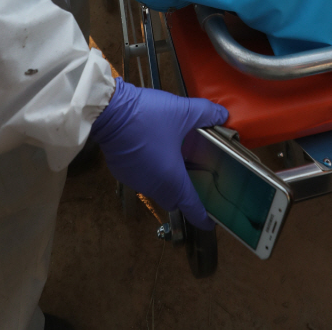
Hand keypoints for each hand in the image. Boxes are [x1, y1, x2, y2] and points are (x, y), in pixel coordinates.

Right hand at [90, 78, 227, 228]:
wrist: (108, 110)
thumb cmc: (148, 116)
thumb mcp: (182, 110)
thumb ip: (206, 113)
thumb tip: (223, 115)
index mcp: (171, 179)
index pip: (191, 207)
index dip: (203, 216)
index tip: (211, 221)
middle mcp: (153, 186)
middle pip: (174, 199)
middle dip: (186, 194)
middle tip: (198, 177)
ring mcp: (135, 180)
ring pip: (157, 188)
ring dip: (168, 179)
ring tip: (179, 158)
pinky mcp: (122, 171)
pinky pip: (143, 177)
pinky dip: (152, 170)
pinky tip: (156, 149)